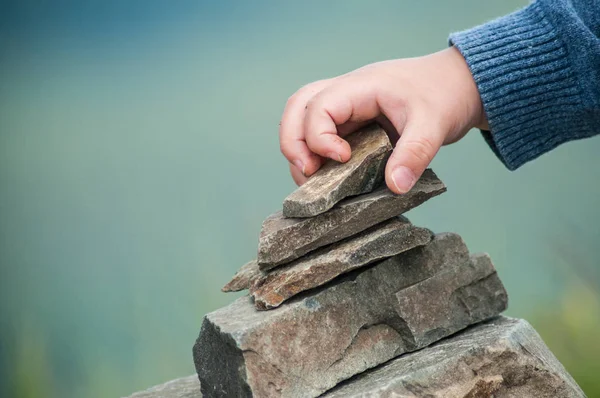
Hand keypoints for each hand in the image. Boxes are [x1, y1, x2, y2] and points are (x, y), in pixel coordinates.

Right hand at [279, 46, 487, 192]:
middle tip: (307, 174)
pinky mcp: (352, 121)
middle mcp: (347, 93)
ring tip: (313, 181)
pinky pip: (320, 132)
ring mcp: (347, 106)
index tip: (343, 159)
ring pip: (302, 118)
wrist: (458, 85)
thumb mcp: (435, 125)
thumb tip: (395, 186)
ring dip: (300, 149)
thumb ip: (415, 154)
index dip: (319, 137)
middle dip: (293, 143)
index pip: (319, 105)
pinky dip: (315, 154)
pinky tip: (328, 178)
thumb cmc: (445, 95)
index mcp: (362, 86)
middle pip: (298, 107)